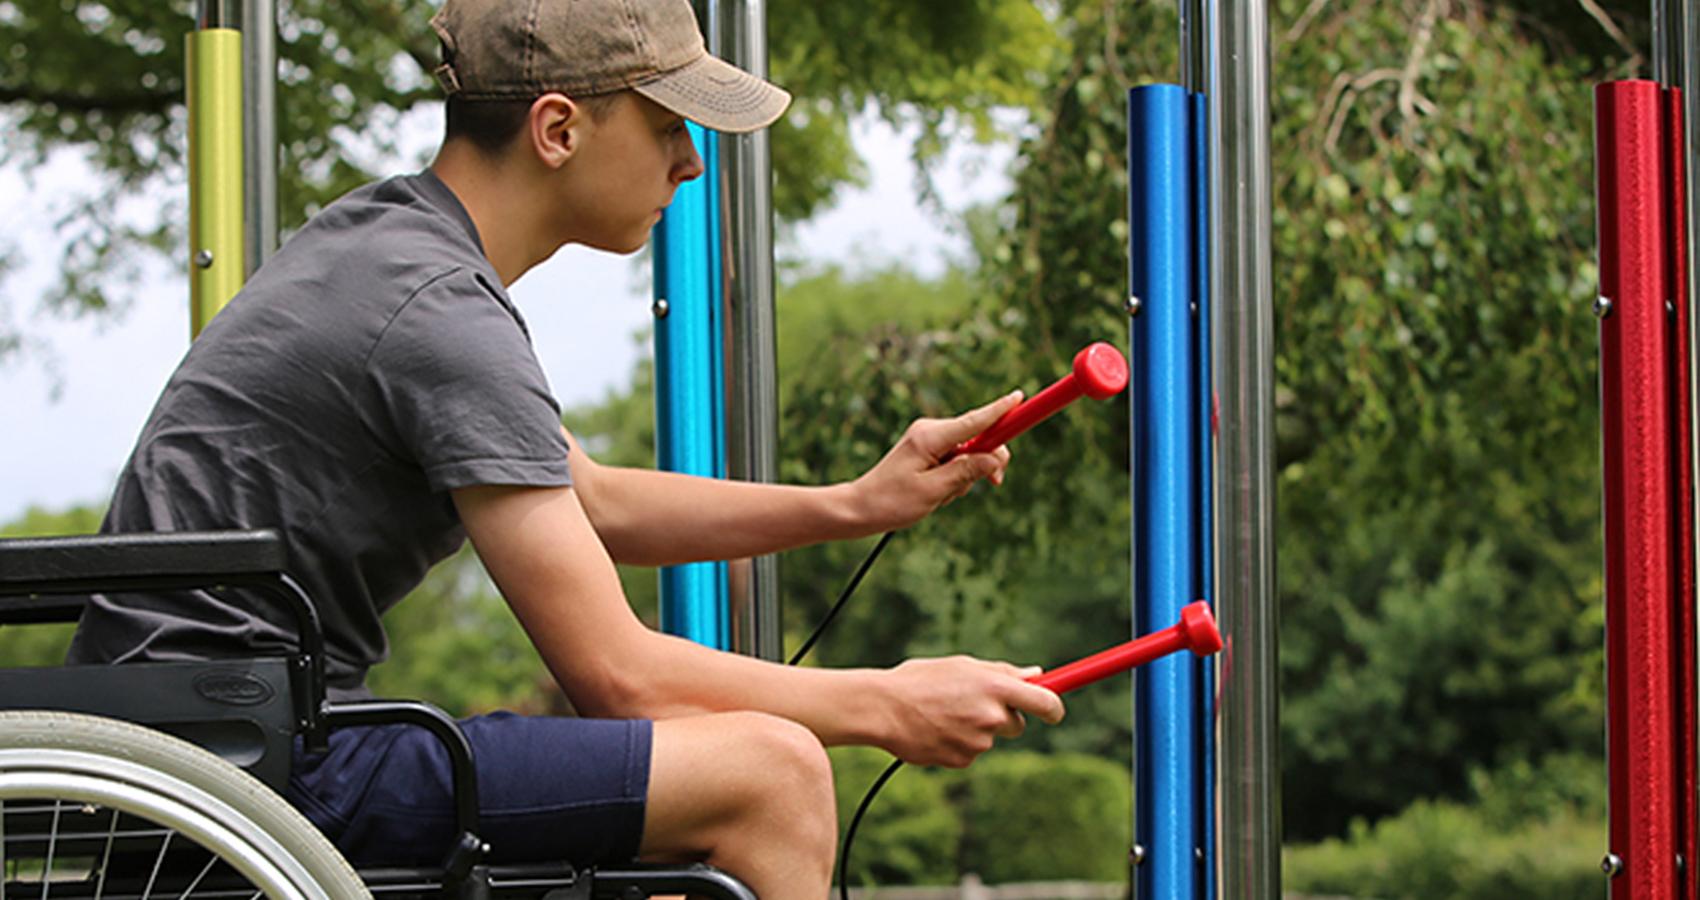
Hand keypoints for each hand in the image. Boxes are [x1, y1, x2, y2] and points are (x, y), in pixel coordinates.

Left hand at [849, 390, 1024, 531]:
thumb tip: (996, 458)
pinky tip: (940, 492)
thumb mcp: (934, 491)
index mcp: (930, 436)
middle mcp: (930, 430)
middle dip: (988, 459)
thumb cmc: (892, 501)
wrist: (861, 507)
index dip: (1000, 410)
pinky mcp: (928, 449)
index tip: (1019, 396)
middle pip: (977, 435)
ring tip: (943, 495)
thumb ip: (967, 472)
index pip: (974, 421)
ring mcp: (928, 439)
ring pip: (969, 451)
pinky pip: (956, 458)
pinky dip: (956, 476)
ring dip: (966, 475)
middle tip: (994, 483)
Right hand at [877, 656, 1065, 767]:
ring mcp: (978, 742)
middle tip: (972, 704)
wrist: (882, 708)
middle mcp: (991, 716)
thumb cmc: (920, 680)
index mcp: (995, 686)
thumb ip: (1002, 672)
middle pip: (1017, 726)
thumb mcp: (962, 666)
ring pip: (989, 739)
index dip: (1054, 708)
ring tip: (942, 714)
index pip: (1045, 703)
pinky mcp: (962, 760)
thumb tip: (1036, 675)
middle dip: (1003, 717)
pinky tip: (935, 730)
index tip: (1054, 711)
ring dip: (974, 729)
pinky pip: (969, 753)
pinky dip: (958, 744)